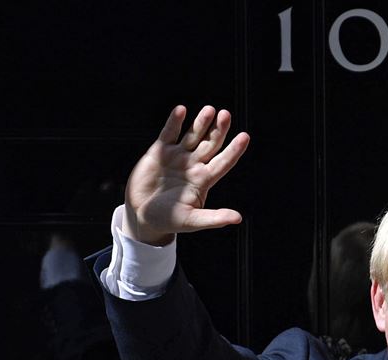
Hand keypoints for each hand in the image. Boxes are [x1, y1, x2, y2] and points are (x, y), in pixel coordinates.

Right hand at [122, 105, 249, 244]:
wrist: (142, 216)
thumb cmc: (169, 221)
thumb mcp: (193, 221)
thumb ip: (214, 219)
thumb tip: (238, 219)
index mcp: (204, 180)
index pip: (224, 162)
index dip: (235, 150)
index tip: (245, 136)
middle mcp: (194, 165)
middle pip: (211, 144)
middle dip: (219, 130)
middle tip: (226, 115)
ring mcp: (178, 157)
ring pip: (193, 136)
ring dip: (201, 123)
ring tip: (210, 110)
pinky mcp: (160, 152)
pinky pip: (169, 133)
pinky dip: (175, 122)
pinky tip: (181, 110)